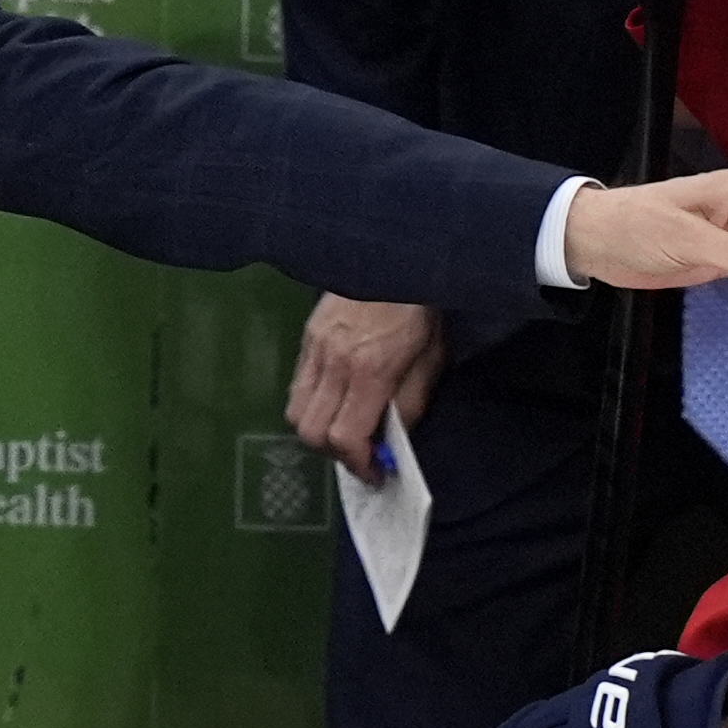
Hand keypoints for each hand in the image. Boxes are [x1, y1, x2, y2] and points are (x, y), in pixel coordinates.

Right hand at [285, 295, 444, 484]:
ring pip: (296, 411)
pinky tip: (337, 398)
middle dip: (335, 453)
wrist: (395, 255)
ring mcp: (315, 348)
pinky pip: (298, 384)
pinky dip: (312, 402)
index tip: (375, 472)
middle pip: (311, 432)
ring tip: (345, 427)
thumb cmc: (421, 306)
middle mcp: (334, 364)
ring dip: (318, 430)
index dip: (358, 464)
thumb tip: (394, 439)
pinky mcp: (308, 336)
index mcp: (369, 372)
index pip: (345, 438)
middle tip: (361, 454)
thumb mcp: (431, 358)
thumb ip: (411, 403)